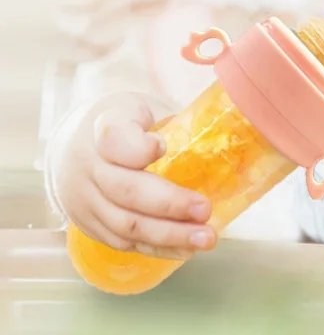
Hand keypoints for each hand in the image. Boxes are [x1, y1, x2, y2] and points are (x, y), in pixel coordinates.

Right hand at [51, 93, 216, 259]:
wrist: (74, 142)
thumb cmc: (125, 122)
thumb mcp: (144, 107)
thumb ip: (170, 121)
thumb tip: (216, 144)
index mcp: (104, 126)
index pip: (115, 138)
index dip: (138, 148)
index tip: (162, 147)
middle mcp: (87, 165)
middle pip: (126, 190)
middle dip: (169, 204)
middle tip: (205, 210)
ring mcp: (83, 199)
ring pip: (125, 224)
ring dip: (168, 236)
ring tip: (205, 238)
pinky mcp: (88, 224)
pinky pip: (122, 242)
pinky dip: (156, 248)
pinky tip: (185, 250)